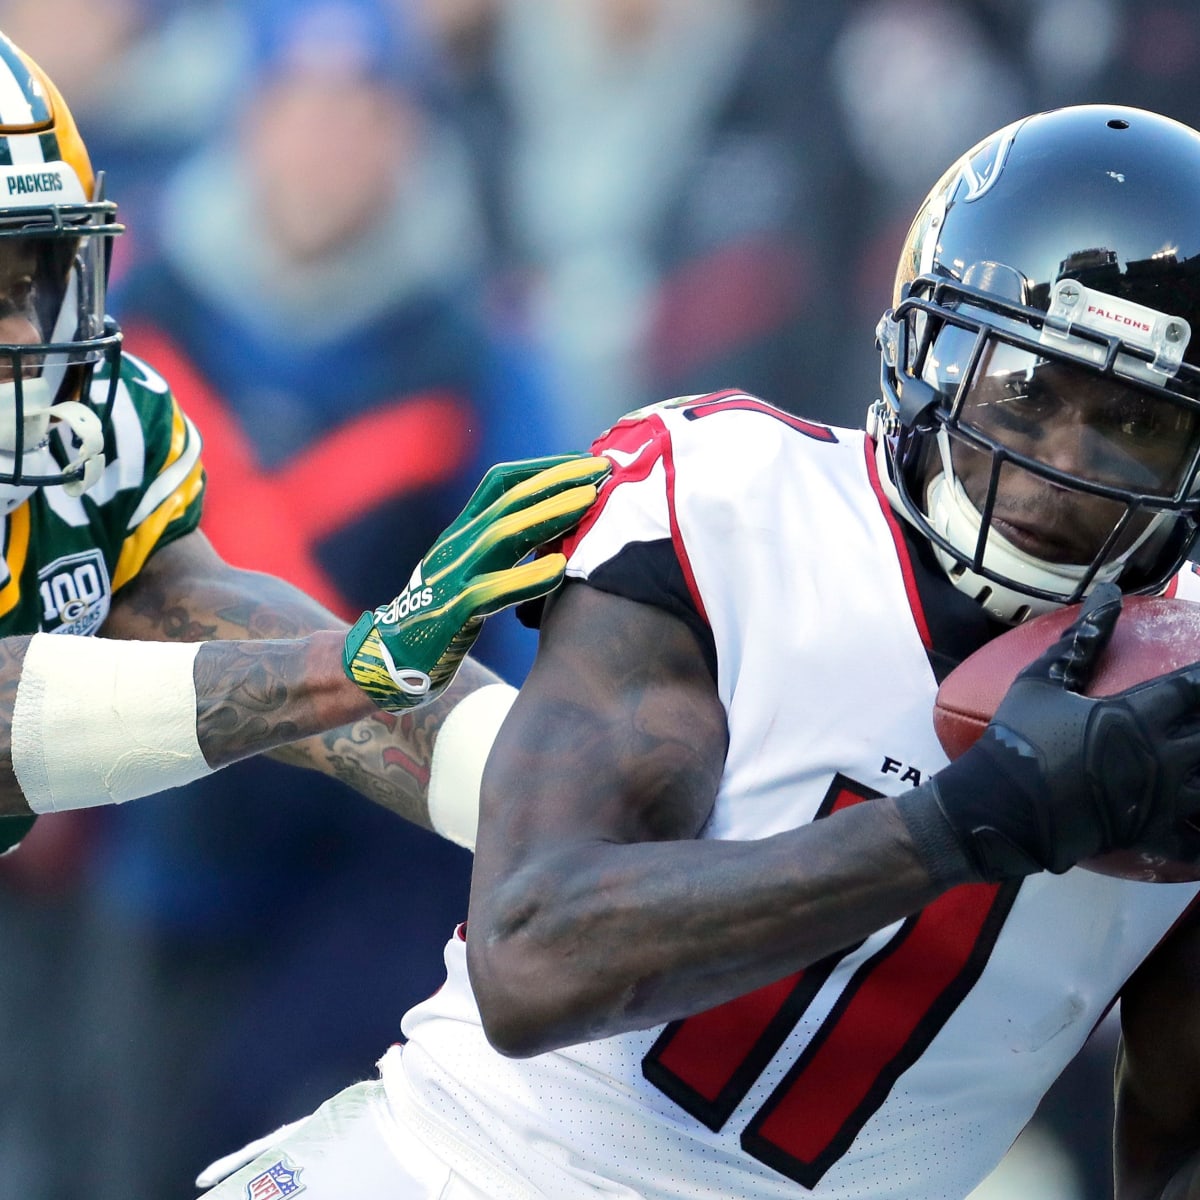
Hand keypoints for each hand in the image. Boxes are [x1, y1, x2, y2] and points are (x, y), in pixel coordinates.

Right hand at [343, 453, 609, 710]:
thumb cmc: (443, 616)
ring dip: (547, 515)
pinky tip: (559, 571)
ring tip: (587, 501)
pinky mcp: (449, 613)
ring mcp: (451, 577)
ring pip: (501, 534)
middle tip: (602, 469)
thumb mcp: (474, 571)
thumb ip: (508, 548)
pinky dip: (526, 578)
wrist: (389, 661)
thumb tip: (561, 528)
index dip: (545, 466)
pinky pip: (490, 591)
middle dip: (556, 478)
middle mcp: (456, 545)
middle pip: (509, 498)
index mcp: (463, 531)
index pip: (502, 482)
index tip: (587, 462)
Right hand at [901, 584, 1199, 881]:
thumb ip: (1082, 640)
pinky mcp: (1149, 835)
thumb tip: (1108, 593)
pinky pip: (1194, 842)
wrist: (998, 803)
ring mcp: (1158, 799)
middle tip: (1199, 718)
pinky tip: (1199, 825)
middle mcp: (1159, 756)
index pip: (1193, 687)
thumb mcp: (1041, 680)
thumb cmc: (1017, 736)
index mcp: (1136, 715)